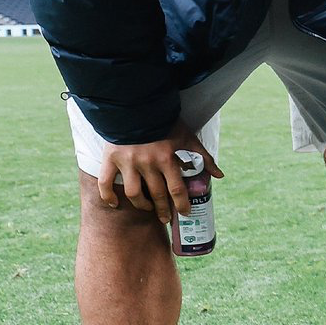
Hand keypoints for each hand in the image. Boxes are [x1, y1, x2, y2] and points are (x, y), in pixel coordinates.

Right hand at [96, 124, 219, 222]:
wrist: (136, 105)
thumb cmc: (165, 122)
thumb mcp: (187, 137)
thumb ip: (203, 157)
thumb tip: (219, 175)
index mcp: (167, 158)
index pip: (177, 189)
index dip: (182, 204)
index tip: (185, 213)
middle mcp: (147, 163)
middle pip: (157, 195)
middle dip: (163, 210)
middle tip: (166, 219)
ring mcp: (127, 162)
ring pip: (134, 193)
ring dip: (142, 205)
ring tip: (148, 209)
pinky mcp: (110, 159)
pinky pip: (106, 182)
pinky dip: (108, 196)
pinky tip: (115, 205)